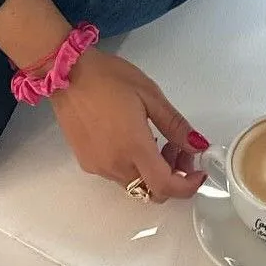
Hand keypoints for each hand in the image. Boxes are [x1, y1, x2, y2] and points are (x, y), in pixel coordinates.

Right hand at [50, 49, 207, 202]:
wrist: (66, 74)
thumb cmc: (108, 78)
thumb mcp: (150, 95)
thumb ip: (175, 125)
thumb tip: (197, 145)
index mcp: (133, 148)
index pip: (165, 186)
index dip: (187, 186)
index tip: (199, 172)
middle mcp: (114, 165)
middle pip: (151, 191)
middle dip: (173, 177)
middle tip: (180, 149)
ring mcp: (98, 166)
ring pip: (135, 185)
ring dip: (153, 171)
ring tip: (158, 139)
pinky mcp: (86, 162)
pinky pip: (118, 176)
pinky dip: (134, 167)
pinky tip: (135, 140)